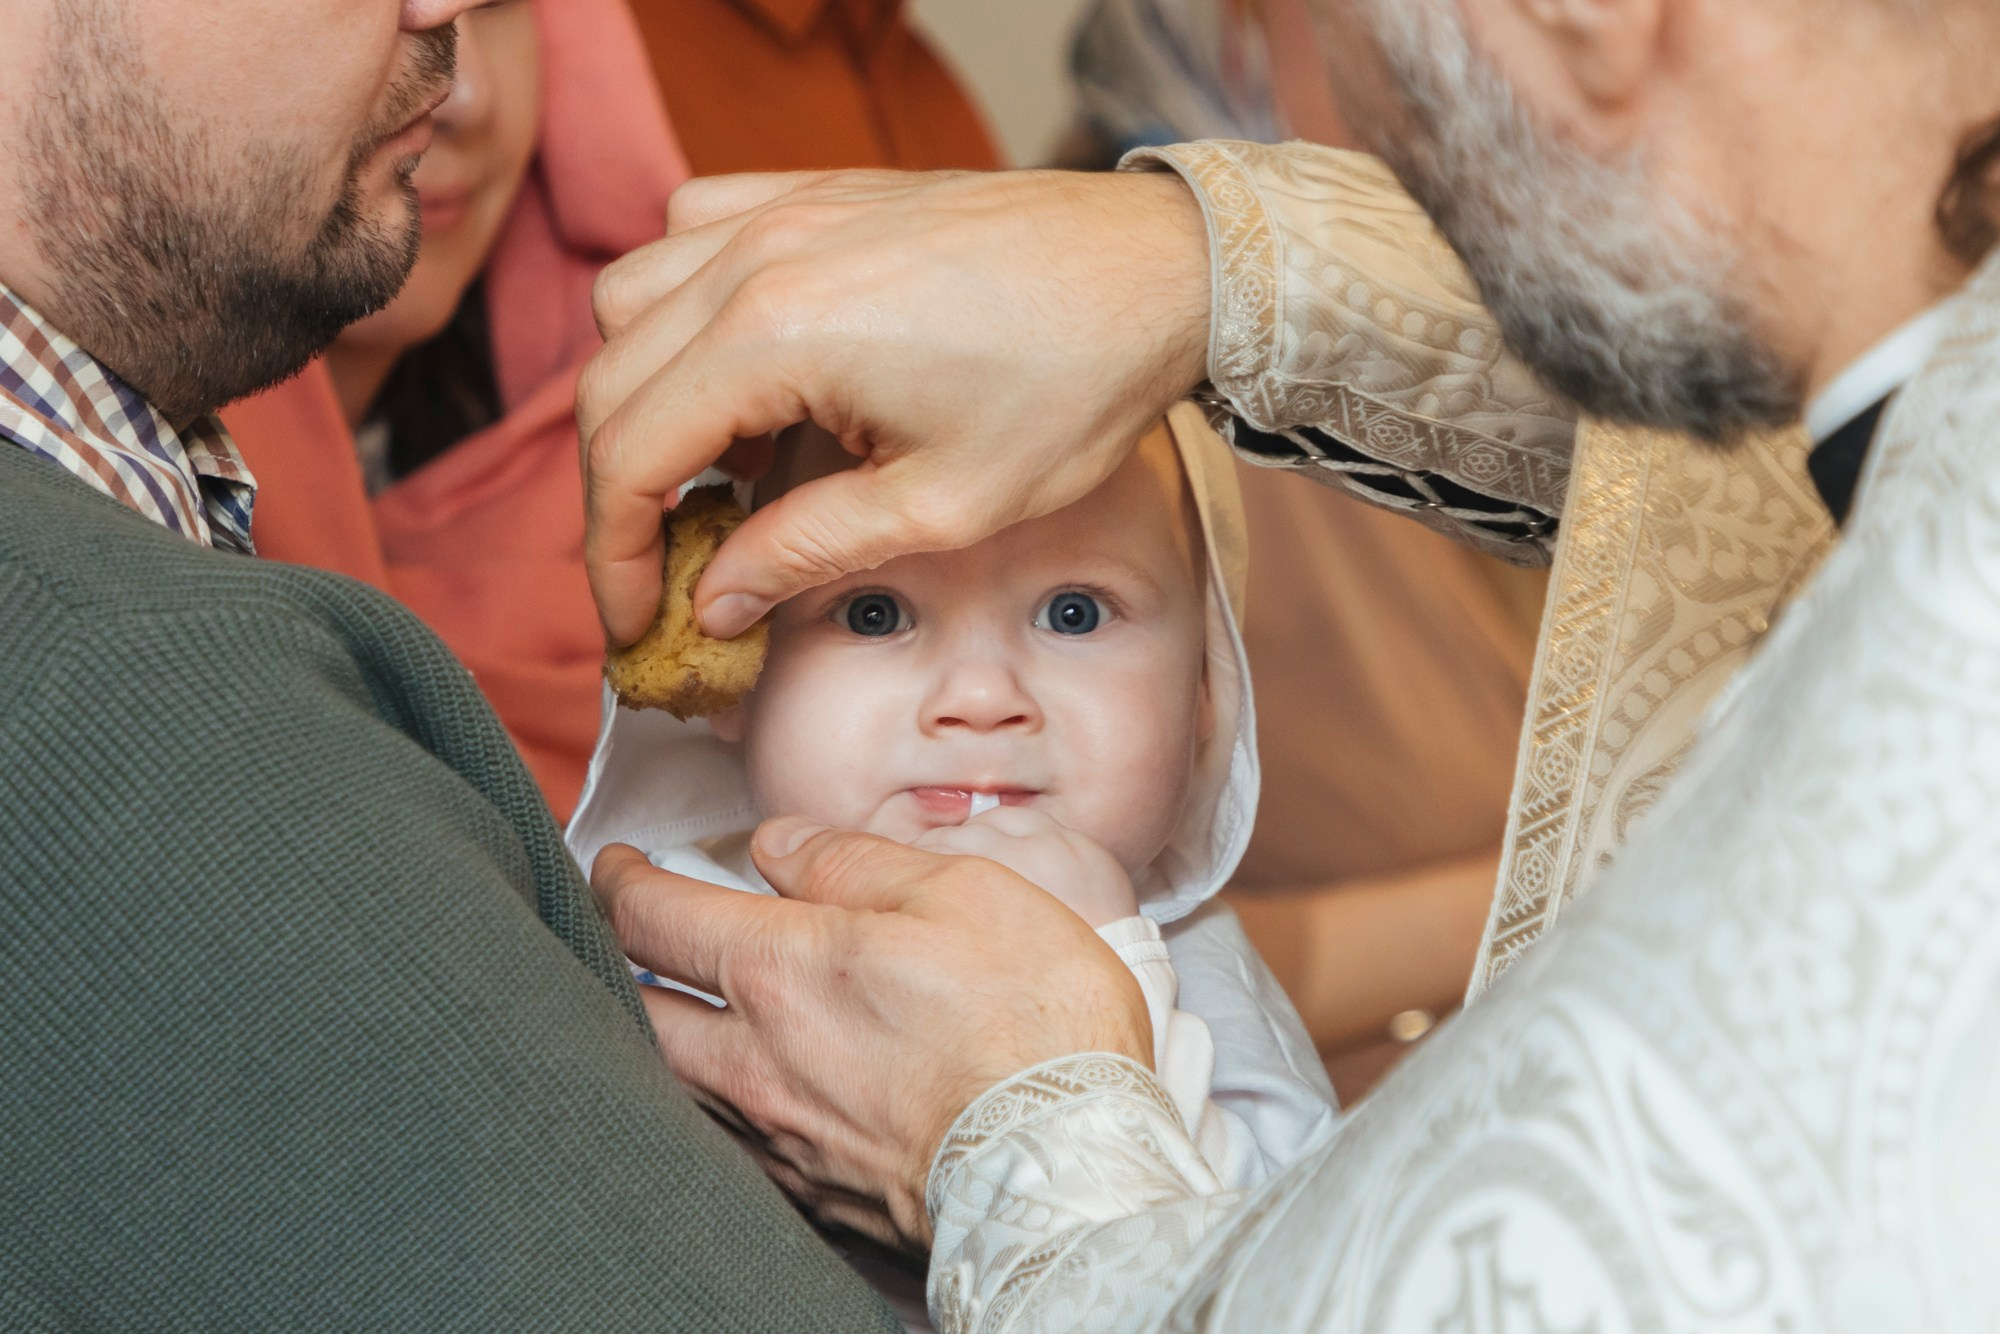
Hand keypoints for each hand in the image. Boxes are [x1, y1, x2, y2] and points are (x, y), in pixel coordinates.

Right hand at [577, 167, 1212, 644]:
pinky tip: (747, 365)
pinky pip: (690, 232)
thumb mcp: (945, 505)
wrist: (1160, 272)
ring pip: (630, 301)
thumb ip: (807, 551)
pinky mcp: (813, 192)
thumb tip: (716, 600)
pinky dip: (683, 305)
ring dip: (645, 393)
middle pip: (610, 384)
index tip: (641, 620)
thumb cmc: (1074, 383)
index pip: (628, 456)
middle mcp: (755, 256)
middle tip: (668, 572)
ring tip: (722, 467)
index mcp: (776, 336)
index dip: (616, 557)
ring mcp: (780, 210)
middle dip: (620, 496)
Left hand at [590, 818, 1152, 1251]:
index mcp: (782, 969)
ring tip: (667, 1005)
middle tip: (622, 931)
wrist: (1069, 1174)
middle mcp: (755, 1059)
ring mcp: (776, 1136)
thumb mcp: (962, 894)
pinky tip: (732, 1092)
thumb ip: (856, 862)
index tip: (620, 865)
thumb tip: (781, 843)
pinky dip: (707, 1104)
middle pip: (634, 1006)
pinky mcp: (810, 1196)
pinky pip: (722, 1141)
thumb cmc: (1034, 1027)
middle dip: (613, 959)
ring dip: (654, 1036)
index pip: (653, 916)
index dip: (620, 880)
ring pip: (670, 1082)